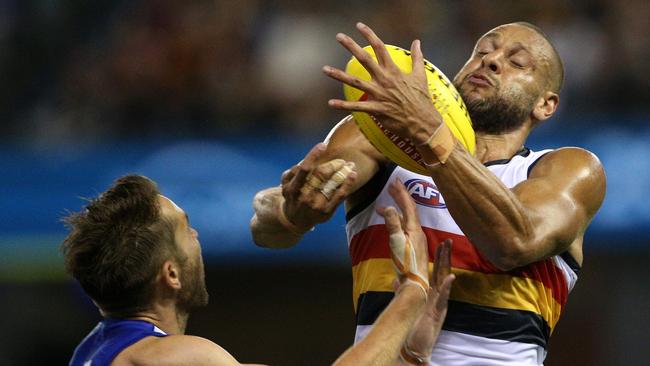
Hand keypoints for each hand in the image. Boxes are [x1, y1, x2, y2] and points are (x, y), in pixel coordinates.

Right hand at [280, 143, 356, 230]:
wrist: (295, 220)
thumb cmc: (293, 196)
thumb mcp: (286, 184)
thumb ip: (293, 172)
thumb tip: (306, 160)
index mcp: (293, 187)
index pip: (304, 169)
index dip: (313, 155)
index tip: (322, 145)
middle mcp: (304, 196)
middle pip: (321, 175)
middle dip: (333, 164)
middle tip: (342, 160)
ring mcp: (316, 205)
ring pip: (332, 183)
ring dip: (343, 172)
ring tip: (350, 165)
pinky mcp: (326, 211)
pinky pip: (340, 195)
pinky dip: (348, 183)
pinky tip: (353, 175)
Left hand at [323, 22, 443, 145]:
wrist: (424, 122)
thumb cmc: (422, 99)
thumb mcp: (421, 75)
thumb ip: (417, 57)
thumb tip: (417, 42)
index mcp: (394, 70)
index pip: (380, 47)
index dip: (369, 35)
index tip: (359, 26)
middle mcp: (384, 79)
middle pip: (365, 58)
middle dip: (351, 46)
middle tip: (339, 36)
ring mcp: (379, 94)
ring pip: (355, 82)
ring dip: (338, 75)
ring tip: (324, 69)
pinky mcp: (377, 109)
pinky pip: (356, 106)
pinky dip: (343, 105)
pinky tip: (330, 103)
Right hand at [378, 180, 429, 295]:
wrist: (414, 284)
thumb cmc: (406, 264)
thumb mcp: (396, 242)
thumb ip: (392, 223)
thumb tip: (387, 207)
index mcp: (414, 228)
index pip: (408, 205)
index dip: (401, 193)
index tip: (394, 181)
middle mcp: (417, 231)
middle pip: (409, 209)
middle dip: (400, 197)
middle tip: (391, 186)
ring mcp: (416, 239)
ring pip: (407, 218)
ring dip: (397, 208)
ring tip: (387, 203)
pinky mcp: (413, 246)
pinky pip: (405, 226)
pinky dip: (397, 219)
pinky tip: (393, 222)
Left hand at [402, 239, 454, 360]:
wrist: (415, 345)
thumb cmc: (413, 326)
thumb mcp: (408, 306)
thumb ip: (403, 293)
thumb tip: (395, 281)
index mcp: (430, 293)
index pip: (435, 271)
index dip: (437, 257)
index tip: (439, 242)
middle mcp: (437, 295)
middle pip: (442, 271)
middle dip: (445, 255)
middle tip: (447, 239)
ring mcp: (439, 302)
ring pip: (445, 280)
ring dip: (447, 264)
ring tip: (449, 250)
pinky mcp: (439, 311)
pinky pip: (445, 297)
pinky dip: (448, 287)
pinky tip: (451, 277)